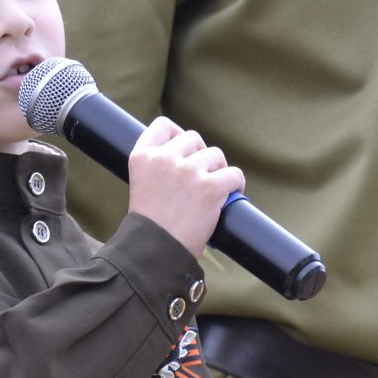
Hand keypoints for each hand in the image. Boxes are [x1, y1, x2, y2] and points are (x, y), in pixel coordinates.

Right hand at [127, 116, 245, 257]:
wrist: (155, 252)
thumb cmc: (150, 227)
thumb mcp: (142, 186)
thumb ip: (158, 167)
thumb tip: (187, 156)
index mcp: (142, 156)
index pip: (163, 125)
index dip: (177, 135)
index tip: (184, 151)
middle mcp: (165, 158)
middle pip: (193, 138)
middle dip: (200, 155)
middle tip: (201, 176)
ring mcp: (189, 171)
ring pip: (216, 155)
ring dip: (218, 170)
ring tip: (214, 189)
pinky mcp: (211, 187)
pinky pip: (234, 174)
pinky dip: (236, 185)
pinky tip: (230, 196)